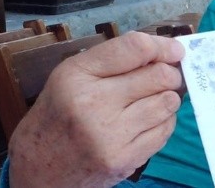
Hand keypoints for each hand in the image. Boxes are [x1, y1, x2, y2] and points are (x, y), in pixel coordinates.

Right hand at [8, 32, 184, 187]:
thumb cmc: (60, 114)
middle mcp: (92, 104)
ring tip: (151, 100)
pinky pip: (165, 130)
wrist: (39, 168)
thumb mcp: (73, 76)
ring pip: (168, 102)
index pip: (135, 48)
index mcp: (76, 75)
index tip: (175, 50)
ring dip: (167, 97)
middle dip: (170, 73)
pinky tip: (145, 122)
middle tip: (166, 77)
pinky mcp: (124, 160)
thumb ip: (115, 58)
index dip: (163, 46)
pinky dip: (163, 122)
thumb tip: (166, 48)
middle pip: (160, 75)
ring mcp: (109, 136)